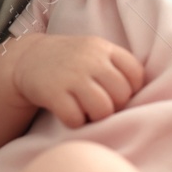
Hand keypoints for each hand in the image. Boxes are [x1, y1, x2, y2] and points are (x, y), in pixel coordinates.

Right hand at [11, 34, 143, 127]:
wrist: (28, 58)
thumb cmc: (71, 61)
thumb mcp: (95, 53)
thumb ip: (117, 67)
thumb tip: (142, 96)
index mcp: (104, 49)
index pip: (135, 74)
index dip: (130, 90)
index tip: (115, 93)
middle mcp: (90, 60)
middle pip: (121, 95)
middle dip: (113, 107)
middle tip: (99, 105)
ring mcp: (71, 76)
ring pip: (102, 110)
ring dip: (96, 118)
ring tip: (86, 111)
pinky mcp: (53, 92)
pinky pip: (76, 118)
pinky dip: (74, 122)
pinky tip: (68, 113)